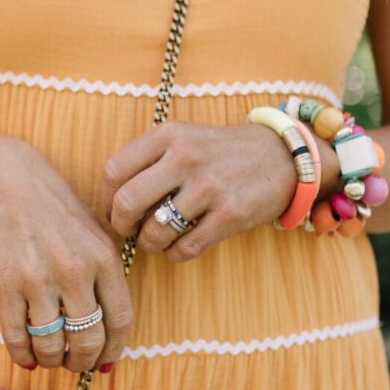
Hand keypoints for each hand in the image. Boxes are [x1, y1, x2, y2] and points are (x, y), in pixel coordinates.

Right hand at [0, 140, 131, 372]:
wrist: (4, 182)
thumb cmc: (54, 212)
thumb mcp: (95, 235)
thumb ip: (106, 281)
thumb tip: (109, 339)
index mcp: (103, 258)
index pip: (119, 320)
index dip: (113, 349)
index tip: (104, 361)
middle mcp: (74, 270)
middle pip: (87, 340)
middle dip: (82, 362)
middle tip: (74, 362)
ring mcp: (37, 279)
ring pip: (51, 345)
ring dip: (52, 361)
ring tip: (49, 356)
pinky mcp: (4, 285)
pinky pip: (17, 337)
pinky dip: (22, 355)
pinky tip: (26, 355)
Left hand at [101, 120, 296, 260]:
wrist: (281, 157)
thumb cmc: (220, 152)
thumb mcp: (183, 138)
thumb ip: (147, 160)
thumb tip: (111, 201)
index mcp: (168, 135)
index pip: (113, 171)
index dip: (107, 199)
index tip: (115, 209)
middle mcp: (186, 157)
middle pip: (126, 202)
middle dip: (122, 225)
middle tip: (130, 230)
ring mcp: (210, 187)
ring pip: (155, 231)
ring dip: (149, 244)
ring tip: (157, 240)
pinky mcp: (231, 215)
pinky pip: (185, 248)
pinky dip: (175, 254)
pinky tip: (179, 246)